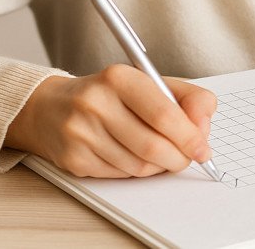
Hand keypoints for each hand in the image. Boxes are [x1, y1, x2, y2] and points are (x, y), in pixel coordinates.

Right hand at [5, 64, 216, 177]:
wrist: (50, 108)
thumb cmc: (109, 95)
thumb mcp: (149, 83)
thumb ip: (186, 98)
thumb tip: (204, 128)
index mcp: (120, 78)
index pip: (164, 114)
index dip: (190, 136)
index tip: (203, 148)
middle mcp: (96, 103)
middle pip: (152, 146)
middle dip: (178, 158)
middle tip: (187, 158)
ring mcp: (82, 133)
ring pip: (138, 166)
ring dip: (159, 166)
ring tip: (160, 154)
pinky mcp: (74, 159)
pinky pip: (121, 175)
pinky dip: (137, 171)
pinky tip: (134, 157)